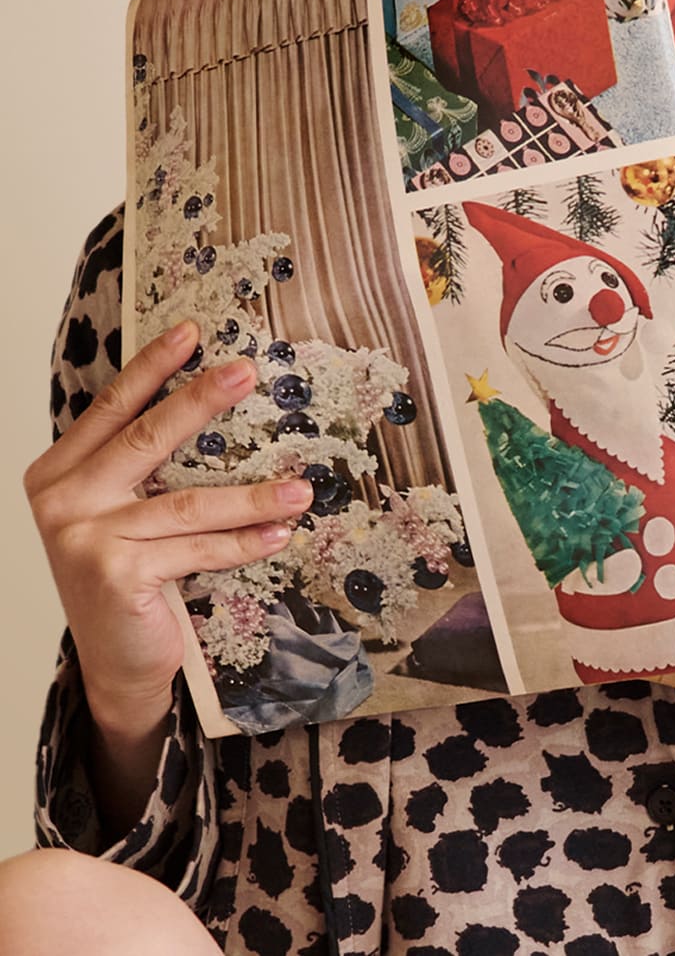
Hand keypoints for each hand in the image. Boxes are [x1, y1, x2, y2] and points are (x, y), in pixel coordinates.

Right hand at [25, 320, 312, 735]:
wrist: (117, 659)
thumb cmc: (127, 571)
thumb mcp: (122, 509)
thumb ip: (142, 462)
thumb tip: (209, 393)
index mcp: (59, 472)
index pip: (112, 409)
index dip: (152, 367)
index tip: (191, 332)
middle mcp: (64, 501)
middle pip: (146, 439)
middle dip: (201, 401)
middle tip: (246, 371)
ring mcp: (86, 539)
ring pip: (188, 504)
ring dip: (253, 496)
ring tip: (300, 488)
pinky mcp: (117, 575)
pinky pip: (199, 549)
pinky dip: (245, 542)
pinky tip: (281, 532)